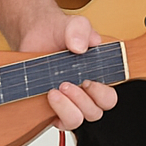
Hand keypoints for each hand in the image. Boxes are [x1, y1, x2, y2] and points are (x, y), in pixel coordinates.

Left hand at [0, 0, 115, 128]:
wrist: (36, 34)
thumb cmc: (60, 32)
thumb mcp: (75, 24)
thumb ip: (81, 30)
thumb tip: (80, 47)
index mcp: (99, 76)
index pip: (109, 97)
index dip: (101, 93)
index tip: (88, 80)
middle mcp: (86, 93)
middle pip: (95, 112)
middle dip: (82, 100)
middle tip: (66, 83)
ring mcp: (70, 102)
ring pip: (77, 120)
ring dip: (67, 108)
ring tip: (55, 89)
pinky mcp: (53, 107)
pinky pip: (58, 121)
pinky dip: (55, 112)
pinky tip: (48, 96)